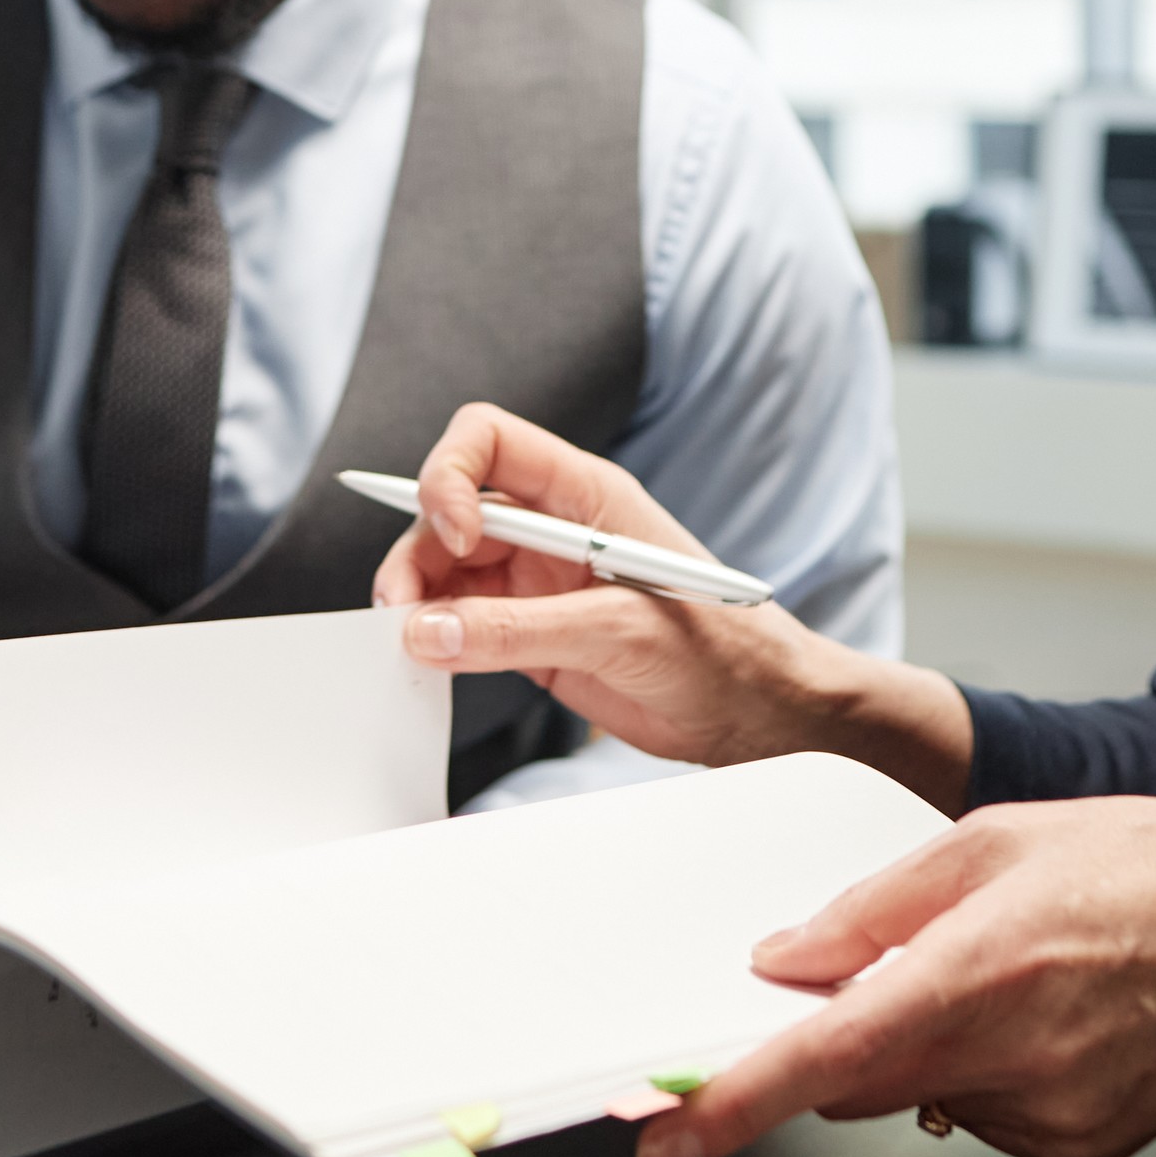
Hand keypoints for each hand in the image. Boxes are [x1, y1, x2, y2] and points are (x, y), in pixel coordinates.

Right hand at [371, 404, 972, 808]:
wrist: (756, 715)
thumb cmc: (719, 652)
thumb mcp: (617, 633)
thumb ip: (517, 632)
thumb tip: (423, 631)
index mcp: (585, 494)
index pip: (489, 442)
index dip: (450, 474)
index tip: (453, 535)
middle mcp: (551, 528)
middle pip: (450, 508)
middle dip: (418, 551)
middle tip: (400, 612)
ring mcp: (536, 581)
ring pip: (445, 569)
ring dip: (415, 599)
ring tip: (406, 646)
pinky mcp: (528, 634)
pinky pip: (458, 623)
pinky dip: (431, 640)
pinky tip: (424, 666)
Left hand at [629, 798, 1155, 1156]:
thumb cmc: (1151, 868)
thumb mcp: (993, 838)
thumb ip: (874, 906)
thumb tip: (785, 957)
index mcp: (978, 973)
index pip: (823, 1058)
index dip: (732, 1105)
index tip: (665, 1136)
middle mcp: (1011, 1059)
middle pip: (859, 1081)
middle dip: (840, 1037)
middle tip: (900, 969)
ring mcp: (1049, 1117)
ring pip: (923, 1097)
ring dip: (926, 1045)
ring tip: (1015, 972)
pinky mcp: (1079, 1147)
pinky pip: (983, 1116)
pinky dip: (984, 1070)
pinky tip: (1048, 1015)